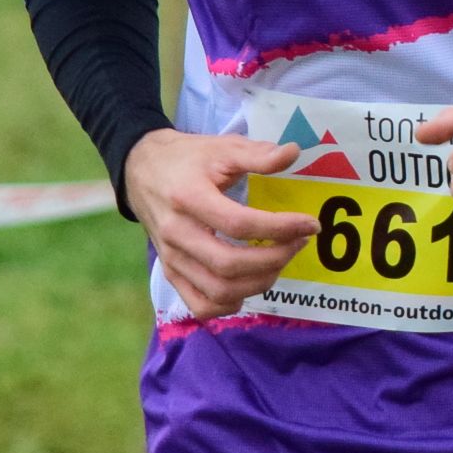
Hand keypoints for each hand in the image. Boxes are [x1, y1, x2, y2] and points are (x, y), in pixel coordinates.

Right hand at [120, 131, 318, 319]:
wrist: (142, 170)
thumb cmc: (188, 158)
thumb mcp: (222, 147)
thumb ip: (257, 154)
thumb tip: (294, 153)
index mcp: (189, 197)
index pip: (239, 225)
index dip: (281, 228)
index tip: (310, 224)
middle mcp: (177, 233)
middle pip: (229, 264)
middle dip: (275, 258)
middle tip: (299, 243)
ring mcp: (171, 258)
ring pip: (219, 291)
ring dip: (259, 282)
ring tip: (281, 260)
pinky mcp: (170, 272)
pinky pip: (201, 305)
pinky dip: (231, 303)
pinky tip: (250, 282)